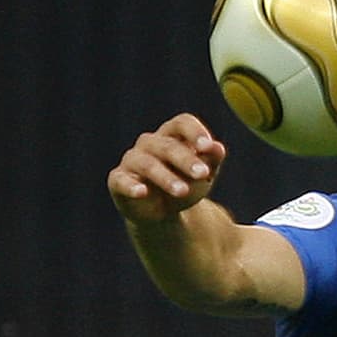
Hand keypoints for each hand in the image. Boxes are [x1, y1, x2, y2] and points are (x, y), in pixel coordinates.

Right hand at [108, 113, 226, 223]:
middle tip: (203, 174)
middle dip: (186, 160)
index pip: (182, 123)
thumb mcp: (202, 176)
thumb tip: (218, 148)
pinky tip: (142, 192)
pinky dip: (131, 186)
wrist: (162, 212)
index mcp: (172, 136)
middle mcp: (150, 143)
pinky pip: (122, 181)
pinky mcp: (118, 180)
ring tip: (183, 191)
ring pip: (148, 164)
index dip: (194, 132)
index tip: (208, 146)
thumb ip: (210, 161)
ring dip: (166, 177)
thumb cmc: (184, 185)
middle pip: (167, 146)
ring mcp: (132, 160)